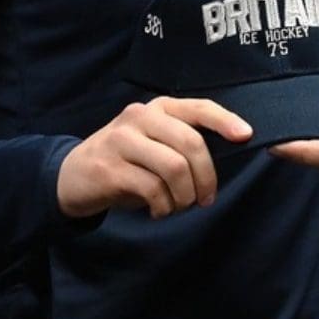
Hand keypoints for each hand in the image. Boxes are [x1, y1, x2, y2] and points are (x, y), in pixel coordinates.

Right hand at [56, 97, 251, 218]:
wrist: (72, 175)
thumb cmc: (126, 160)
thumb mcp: (154, 142)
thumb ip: (183, 141)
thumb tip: (227, 152)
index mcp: (159, 108)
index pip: (199, 107)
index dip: (225, 121)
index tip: (246, 136)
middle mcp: (140, 117)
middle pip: (191, 143)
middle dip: (206, 177)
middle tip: (204, 199)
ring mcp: (123, 141)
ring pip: (174, 169)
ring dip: (184, 196)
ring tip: (179, 206)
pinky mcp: (111, 168)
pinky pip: (153, 190)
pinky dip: (163, 207)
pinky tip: (158, 211)